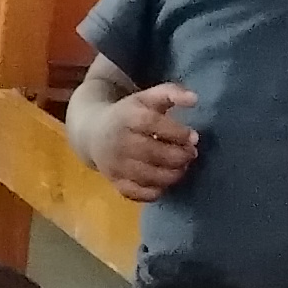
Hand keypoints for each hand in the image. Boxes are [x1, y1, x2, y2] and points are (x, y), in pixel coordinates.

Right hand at [91, 81, 201, 199]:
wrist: (92, 132)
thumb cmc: (129, 114)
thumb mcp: (147, 98)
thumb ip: (171, 93)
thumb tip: (194, 99)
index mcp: (126, 117)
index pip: (153, 124)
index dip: (177, 132)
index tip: (193, 137)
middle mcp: (118, 142)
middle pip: (152, 153)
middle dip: (179, 156)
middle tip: (190, 154)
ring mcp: (114, 164)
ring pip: (148, 176)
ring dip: (172, 175)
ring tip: (181, 167)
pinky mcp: (114, 181)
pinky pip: (138, 193)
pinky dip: (155, 191)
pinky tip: (164, 181)